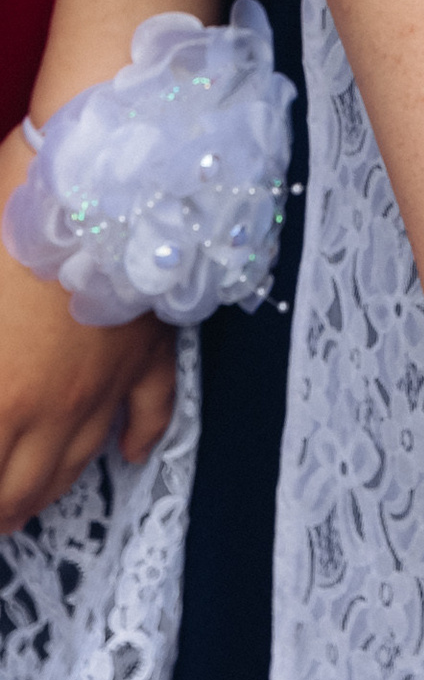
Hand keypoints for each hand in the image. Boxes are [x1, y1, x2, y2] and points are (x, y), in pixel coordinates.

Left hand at [0, 133, 176, 537]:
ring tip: (22, 510)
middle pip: (21, 491)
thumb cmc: (14, 218)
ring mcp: (106, 380)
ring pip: (78, 463)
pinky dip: (140, 440)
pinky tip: (128, 456)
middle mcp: (53, 406)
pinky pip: (152, 408)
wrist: (101, 165)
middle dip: (0, 513)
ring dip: (46, 495)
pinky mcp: (148, 346)